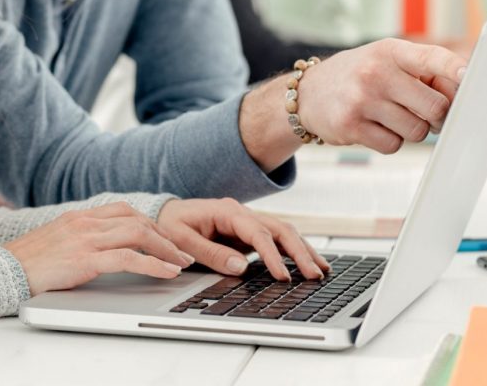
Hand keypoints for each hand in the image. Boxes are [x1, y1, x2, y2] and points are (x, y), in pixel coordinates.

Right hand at [3, 201, 193, 295]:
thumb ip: (81, 237)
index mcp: (80, 215)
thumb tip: (103, 246)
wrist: (2, 269)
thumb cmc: (28, 261)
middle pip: (137, 219)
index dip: (150, 223)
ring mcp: (86, 237)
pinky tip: (166, 272)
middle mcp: (86, 221)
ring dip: (166, 249)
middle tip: (183, 253)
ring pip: (138, 234)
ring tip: (181, 263)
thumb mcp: (58, 240)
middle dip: (165, 236)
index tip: (166, 238)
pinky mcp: (85, 258)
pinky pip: (128, 257)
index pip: (125, 210)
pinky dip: (153, 264)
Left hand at [157, 198, 329, 281]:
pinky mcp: (248, 233)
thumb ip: (210, 253)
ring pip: (283, 232)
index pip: (257, 232)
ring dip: (303, 250)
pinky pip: (276, 240)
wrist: (164, 215)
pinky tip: (308, 264)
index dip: (272, 255)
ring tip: (322, 271)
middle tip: (315, 275)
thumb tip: (241, 267)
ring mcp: (247, 222)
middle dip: (299, 251)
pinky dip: (294, 251)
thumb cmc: (170, 225)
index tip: (283, 276)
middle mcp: (241, 213)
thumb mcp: (182, 240)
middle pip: (279, 228)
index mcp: (226, 211)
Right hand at [297, 38, 465, 152]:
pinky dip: (390, 141)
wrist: (307, 93)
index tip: (468, 78)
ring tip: (389, 116)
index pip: (432, 57)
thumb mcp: (384, 60)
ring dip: (411, 129)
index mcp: (389, 51)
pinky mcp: (350, 125)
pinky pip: (394, 145)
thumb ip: (421, 72)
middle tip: (424, 112)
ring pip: (417, 130)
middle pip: (435, 106)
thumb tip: (460, 96)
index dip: (455, 69)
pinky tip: (373, 126)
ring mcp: (361, 99)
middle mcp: (375, 72)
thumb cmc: (355, 76)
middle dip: (437, 116)